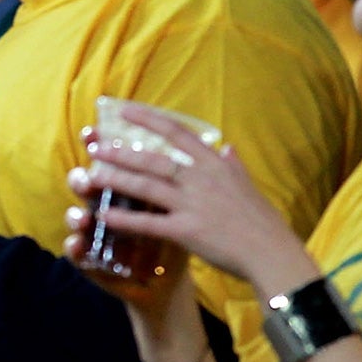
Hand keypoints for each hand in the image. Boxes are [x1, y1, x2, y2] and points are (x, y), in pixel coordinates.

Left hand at [65, 105, 313, 297]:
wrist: (272, 252)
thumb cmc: (262, 221)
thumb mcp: (247, 185)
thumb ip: (233, 165)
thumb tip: (227, 148)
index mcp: (214, 164)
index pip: (176, 133)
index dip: (148, 118)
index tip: (124, 109)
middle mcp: (200, 179)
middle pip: (153, 159)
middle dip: (120, 151)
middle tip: (94, 145)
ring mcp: (192, 204)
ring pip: (146, 186)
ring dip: (115, 178)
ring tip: (89, 173)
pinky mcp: (187, 231)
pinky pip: (149, 223)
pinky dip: (125, 220)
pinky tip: (103, 216)